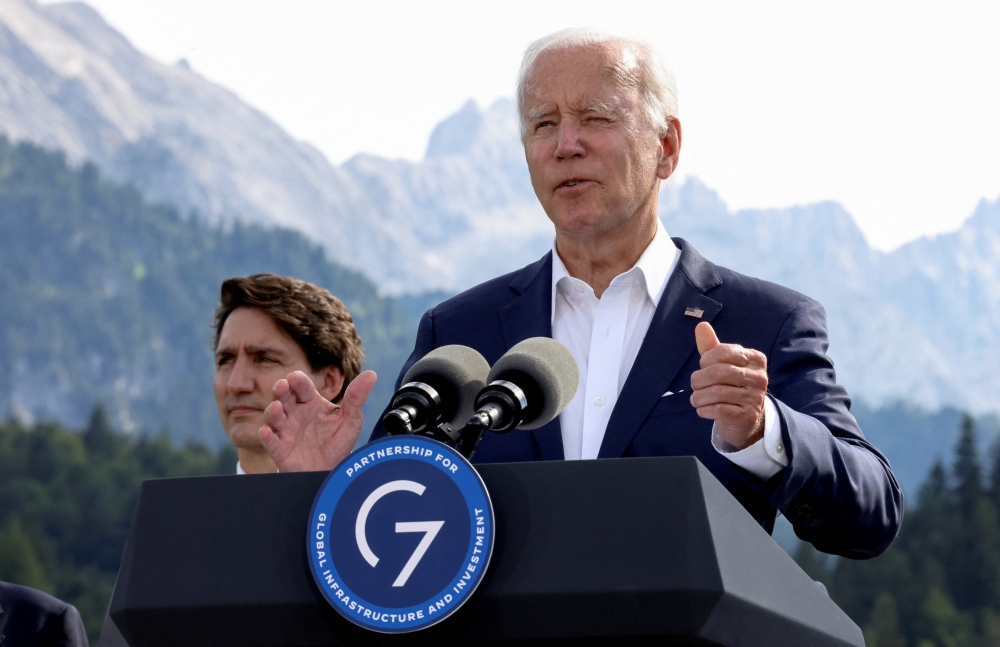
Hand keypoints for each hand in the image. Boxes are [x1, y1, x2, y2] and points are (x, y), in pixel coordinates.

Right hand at [259, 370, 376, 471]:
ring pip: (274, 417)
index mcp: (311, 402)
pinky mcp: (281, 449)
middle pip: (284, 397)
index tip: (296, 377)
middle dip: (281, 390)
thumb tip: (372, 374)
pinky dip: (266, 437)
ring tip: (277, 407)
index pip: (302, 387)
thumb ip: (357, 397)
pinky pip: (270, 442)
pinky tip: (266, 432)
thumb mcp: (351, 419)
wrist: (331, 470)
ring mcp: (286, 430)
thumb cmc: (337, 442)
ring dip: (272, 411)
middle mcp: (295, 413)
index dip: (298, 381)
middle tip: (283, 385)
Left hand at [689, 322, 767, 449]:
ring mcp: (755, 398)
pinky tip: (702, 409)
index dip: (705, 360)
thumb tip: (701, 324)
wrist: (744, 419)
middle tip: (695, 385)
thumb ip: (711, 346)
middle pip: (717, 372)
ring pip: (715, 392)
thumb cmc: (730, 385)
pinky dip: (703, 409)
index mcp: (755, 359)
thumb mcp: (721, 364)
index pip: (723, 351)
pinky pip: (717, 409)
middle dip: (698, 379)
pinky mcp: (747, 415)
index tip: (703, 367)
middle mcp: (759, 377)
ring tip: (696, 398)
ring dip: (698, 397)